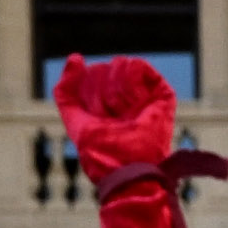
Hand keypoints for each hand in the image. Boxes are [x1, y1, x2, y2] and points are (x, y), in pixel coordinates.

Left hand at [51, 51, 190, 185]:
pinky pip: (138, 66)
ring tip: (123, 112)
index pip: (91, 77)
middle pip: (103, 69)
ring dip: (114, 90)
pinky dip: (130, 83)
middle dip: (100, 93)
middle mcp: (127, 96)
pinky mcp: (161, 93)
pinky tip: (134, 103)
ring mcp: (145, 94)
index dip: (88, 95)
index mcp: (107, 103)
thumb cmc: (102, 154)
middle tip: (111, 118)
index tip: (96, 117)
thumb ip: (65, 92)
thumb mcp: (75, 121)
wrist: (126, 169)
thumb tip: (75, 58)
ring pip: (120, 64)